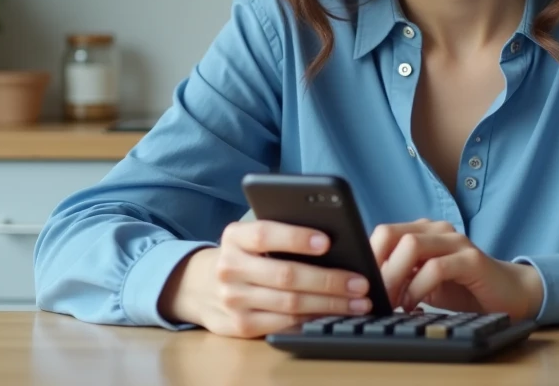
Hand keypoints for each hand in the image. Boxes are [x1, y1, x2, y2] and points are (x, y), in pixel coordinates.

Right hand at [157, 220, 372, 337]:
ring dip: (329, 305)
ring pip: (290, 305)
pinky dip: (312, 320)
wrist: (199, 286)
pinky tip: (334, 316)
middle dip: (329, 281)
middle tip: (360, 282)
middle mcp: (229, 268)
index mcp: (234, 237)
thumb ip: (281, 233)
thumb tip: (333, 239)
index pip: (265, 234)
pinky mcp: (240, 326)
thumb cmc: (244, 254)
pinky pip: (284, 325)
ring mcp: (233, 300)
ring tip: (357, 302)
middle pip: (285, 276)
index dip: (296, 237)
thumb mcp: (251, 237)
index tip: (327, 240)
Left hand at [370, 219, 543, 319]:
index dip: (367, 258)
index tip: (360, 285)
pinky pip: (436, 268)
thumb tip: (366, 286)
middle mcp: (437, 230)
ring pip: (411, 246)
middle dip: (377, 267)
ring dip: (394, 277)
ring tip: (392, 302)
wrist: (508, 293)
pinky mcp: (471, 259)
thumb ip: (400, 275)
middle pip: (391, 234)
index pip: (383, 233)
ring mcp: (455, 241)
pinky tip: (413, 306)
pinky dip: (418, 289)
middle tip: (373, 296)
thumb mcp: (423, 281)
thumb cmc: (462, 288)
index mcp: (422, 231)